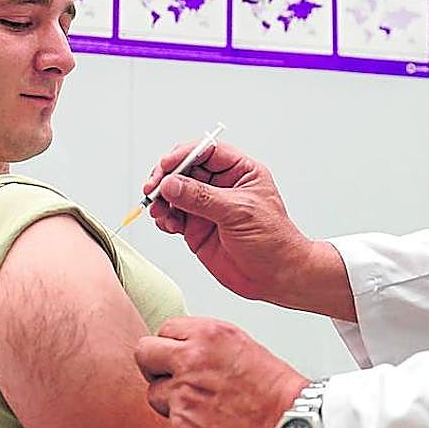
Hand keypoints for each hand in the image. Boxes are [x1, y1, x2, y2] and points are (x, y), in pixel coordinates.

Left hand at [135, 316, 307, 427]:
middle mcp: (190, 361)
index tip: (178, 357)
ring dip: (173, 402)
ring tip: (205, 407)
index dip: (171, 346)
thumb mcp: (240, 345)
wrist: (291, 425)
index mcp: (207, 335)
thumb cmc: (273, 388)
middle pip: (144, 355)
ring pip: (155, 395)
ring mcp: (182, 398)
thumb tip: (179, 348)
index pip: (163, 330)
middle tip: (175, 379)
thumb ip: (204, 343)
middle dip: (156, 367)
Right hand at [144, 141, 355, 320]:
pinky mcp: (196, 227)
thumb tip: (171, 184)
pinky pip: (172, 216)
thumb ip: (202, 198)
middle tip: (153, 188)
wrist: (275, 276)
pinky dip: (164, 218)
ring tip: (159, 211)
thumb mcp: (238, 212)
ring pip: (174, 192)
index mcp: (240, 171)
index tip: (166, 164)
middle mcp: (221, 185)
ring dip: (161, 199)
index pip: (207, 151)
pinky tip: (166, 224)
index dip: (184, 154)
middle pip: (185, 169)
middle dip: (166, 176)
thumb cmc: (272, 240)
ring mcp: (207, 206)